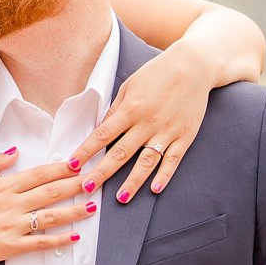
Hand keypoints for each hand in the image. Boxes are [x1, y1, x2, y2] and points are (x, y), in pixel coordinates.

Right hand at [0, 149, 96, 264]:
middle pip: (51, 192)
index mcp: (2, 187)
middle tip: (96, 180)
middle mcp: (12, 204)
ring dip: (74, 211)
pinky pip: (40, 243)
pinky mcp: (10, 246)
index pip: (39, 174)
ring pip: (51, 217)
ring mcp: (13, 226)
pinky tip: (75, 237)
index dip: (61, 168)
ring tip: (93, 207)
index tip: (79, 163)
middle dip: (76, 185)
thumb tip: (12, 152)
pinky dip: (59, 240)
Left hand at [68, 42, 211, 204]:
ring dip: (133, 181)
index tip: (71, 165)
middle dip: (102, 172)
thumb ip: (116, 110)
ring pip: (147, 161)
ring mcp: (167, 131)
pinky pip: (173, 159)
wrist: (194, 66)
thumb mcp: (130, 86)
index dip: (85, 152)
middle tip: (86, 189)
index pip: (102, 135)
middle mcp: (147, 123)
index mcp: (130, 109)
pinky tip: (154, 189)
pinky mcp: (185, 136)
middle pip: (121, 153)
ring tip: (120, 198)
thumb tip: (101, 129)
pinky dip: (165, 175)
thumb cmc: (157, 74)